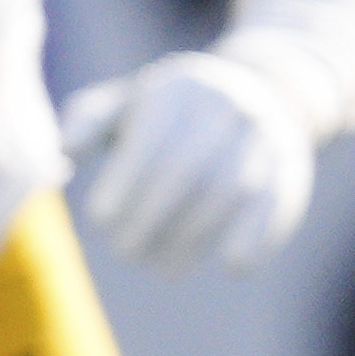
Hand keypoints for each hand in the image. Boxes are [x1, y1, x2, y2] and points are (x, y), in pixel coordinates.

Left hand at [60, 49, 316, 272]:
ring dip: (194, 236)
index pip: (153, 138)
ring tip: (161, 267)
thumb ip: (89, 123)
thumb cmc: (170, 111)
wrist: (263, 92)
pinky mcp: (292, 164)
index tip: (98, 218)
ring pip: (230, 190)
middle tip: (125, 251)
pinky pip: (279, 200)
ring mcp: (265, 134)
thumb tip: (62, 152)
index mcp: (181, 88)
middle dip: (152, 216)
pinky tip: (234, 265)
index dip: (125, 181)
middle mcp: (228, 105)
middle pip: (190, 167)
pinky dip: (259, 235)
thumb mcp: (128, 103)